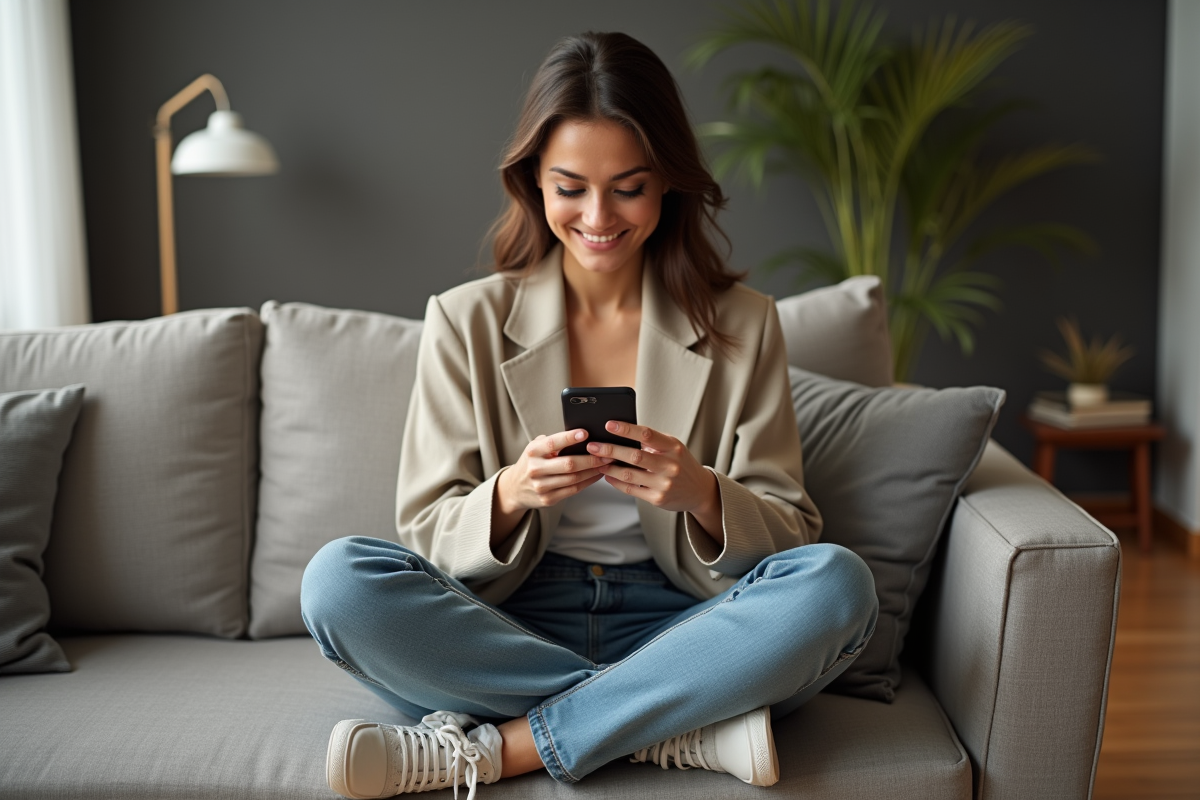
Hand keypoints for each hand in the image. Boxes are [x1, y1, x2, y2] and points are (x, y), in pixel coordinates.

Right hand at [496, 429, 613, 515]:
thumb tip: (582, 436)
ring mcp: (541, 486)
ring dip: (593, 470)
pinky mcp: (548, 499)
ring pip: (574, 478)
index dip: (569, 438)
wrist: (514, 488)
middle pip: (568, 464)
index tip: (585, 433)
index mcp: (532, 452)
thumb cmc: (531, 462)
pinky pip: (573, 489)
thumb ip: (553, 442)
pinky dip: (588, 481)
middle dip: (591, 458)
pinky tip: (597, 474)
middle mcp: (535, 469)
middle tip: (607, 453)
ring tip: (607, 463)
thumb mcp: (535, 448)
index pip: (552, 443)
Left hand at [588, 421, 722, 538]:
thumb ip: (652, 442)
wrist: (699, 490)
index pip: (647, 434)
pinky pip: (631, 489)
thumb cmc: (680, 463)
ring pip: (630, 474)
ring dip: (609, 467)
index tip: (608, 424)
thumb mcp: (673, 447)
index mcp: (673, 447)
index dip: (626, 429)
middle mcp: (670, 465)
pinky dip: (616, 482)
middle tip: (593, 446)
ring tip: (596, 461)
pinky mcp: (658, 499)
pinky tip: (607, 475)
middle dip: (610, 450)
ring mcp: (664, 483)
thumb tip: (621, 434)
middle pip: (635, 456)